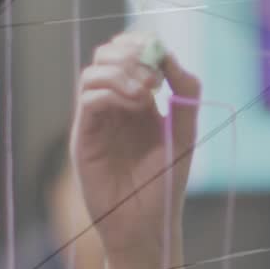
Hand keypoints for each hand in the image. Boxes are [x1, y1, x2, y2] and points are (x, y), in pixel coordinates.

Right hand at [70, 32, 200, 259]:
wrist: (145, 224)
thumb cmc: (164, 184)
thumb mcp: (184, 135)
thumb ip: (185, 95)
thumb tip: (171, 57)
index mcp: (139, 101)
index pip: (130, 54)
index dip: (142, 44)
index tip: (161, 54)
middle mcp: (115, 105)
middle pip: (107, 55)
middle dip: (130, 54)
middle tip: (153, 76)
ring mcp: (97, 120)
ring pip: (93, 72)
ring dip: (120, 71)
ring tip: (145, 92)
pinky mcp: (84, 136)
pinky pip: (87, 98)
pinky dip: (110, 91)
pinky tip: (134, 104)